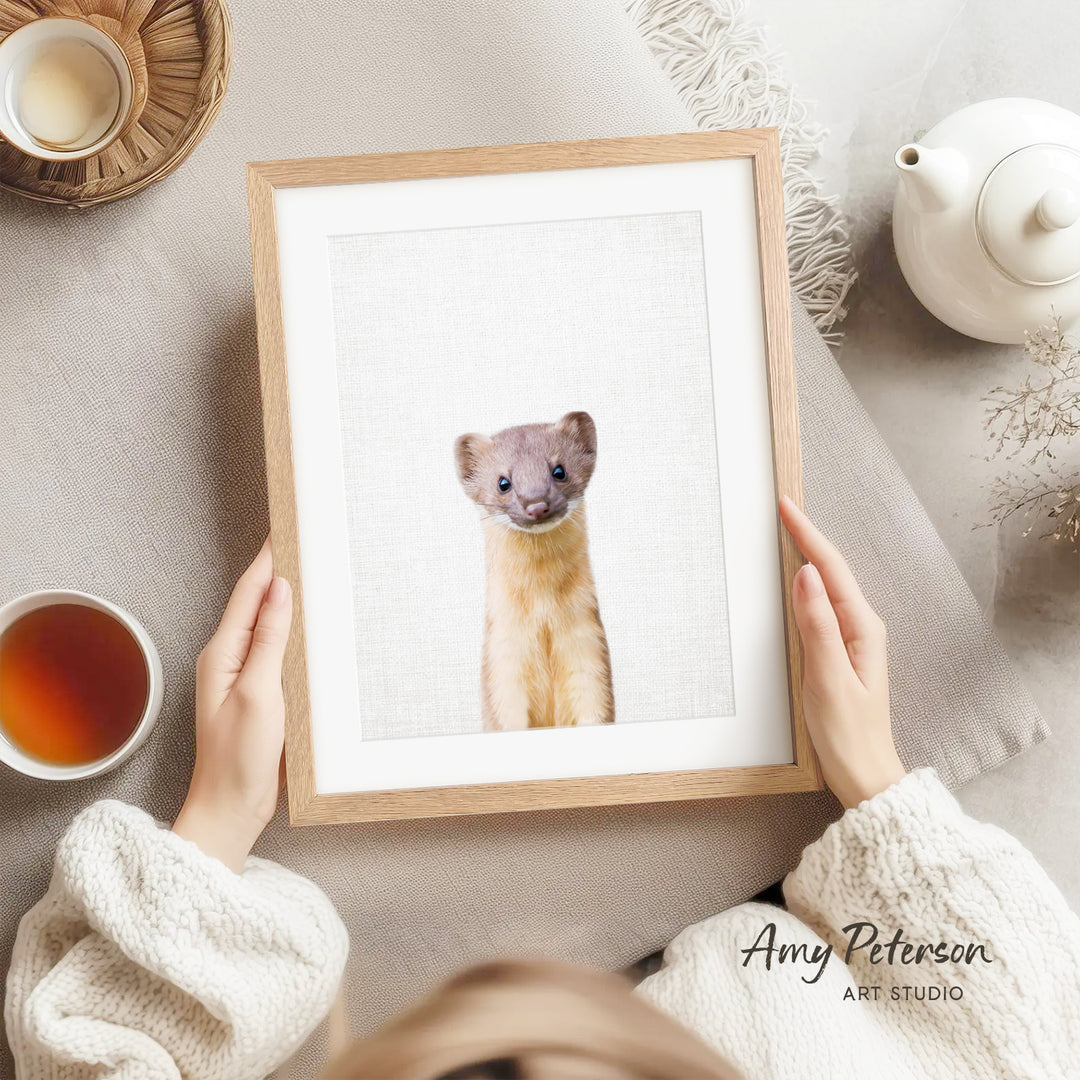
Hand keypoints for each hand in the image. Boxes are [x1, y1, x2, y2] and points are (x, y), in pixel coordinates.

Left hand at [172, 539, 292, 870]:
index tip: (287, 528)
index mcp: (222, 653)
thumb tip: (279, 589)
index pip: (249, 592)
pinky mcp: (261, 694)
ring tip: (314, 571)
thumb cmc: (239, 758)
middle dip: (279, 570)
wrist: (232, 808)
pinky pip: (277, 650)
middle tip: (307, 540)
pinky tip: (312, 626)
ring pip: (269, 625)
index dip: (268, 558)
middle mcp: (230, 659)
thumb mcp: (259, 692)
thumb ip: (269, 639)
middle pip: (257, 603)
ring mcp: (244, 676)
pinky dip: (294, 630)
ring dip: (288, 598)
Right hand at [779, 496, 904, 809]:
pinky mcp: (841, 652)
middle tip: (782, 508)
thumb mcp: (828, 678)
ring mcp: (853, 639)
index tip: (786, 506)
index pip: (831, 569)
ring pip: (827, 585)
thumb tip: (807, 576)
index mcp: (861, 628)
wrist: (865, 775)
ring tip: (787, 531)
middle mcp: (861, 627)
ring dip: (808, 556)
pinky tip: (796, 580)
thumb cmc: (848, 735)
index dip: (807, 535)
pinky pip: (822, 606)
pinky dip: (806, 584)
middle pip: (832, 569)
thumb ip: (817, 626)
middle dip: (807, 536)